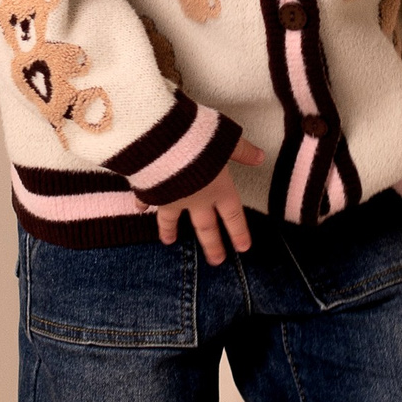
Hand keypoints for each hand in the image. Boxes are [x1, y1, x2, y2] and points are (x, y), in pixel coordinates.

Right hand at [153, 139, 264, 263]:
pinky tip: (140, 208)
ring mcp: (171, 198)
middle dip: (212, 245)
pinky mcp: (150, 190)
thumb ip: (243, 151)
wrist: (160, 140)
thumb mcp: (227, 139)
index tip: (243, 249)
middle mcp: (196, 199)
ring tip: (169, 242)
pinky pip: (146, 199)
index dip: (239, 233)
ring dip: (170, 231)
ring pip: (171, 220)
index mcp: (219, 189)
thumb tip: (261, 157)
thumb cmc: (198, 140)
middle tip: (216, 261)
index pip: (233, 216)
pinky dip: (143, 203)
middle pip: (206, 227)